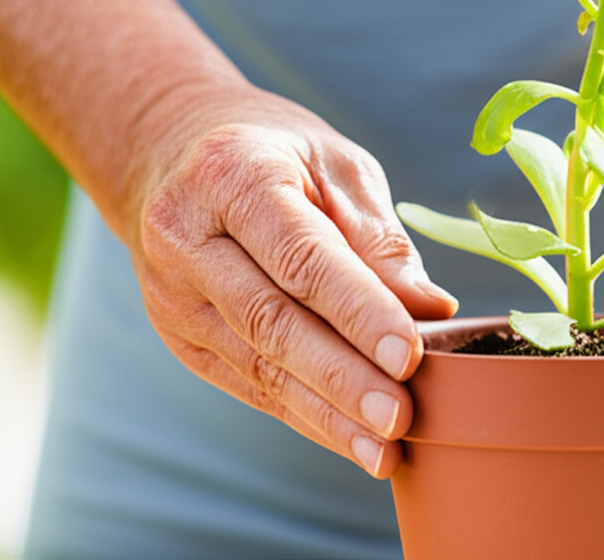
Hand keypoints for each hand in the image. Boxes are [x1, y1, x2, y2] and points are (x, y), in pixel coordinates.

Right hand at [130, 87, 456, 478]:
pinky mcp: (179, 334)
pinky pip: (247, 382)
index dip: (358, 312)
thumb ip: (378, 237)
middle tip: (400, 418)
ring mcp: (172, 293)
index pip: (301, 257)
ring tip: (384, 449)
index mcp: (231, 175)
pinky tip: (349, 439)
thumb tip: (431, 308)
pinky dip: (304, 415)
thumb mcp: (335, 166)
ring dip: (326, 414)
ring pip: (258, 364)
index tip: (410, 356)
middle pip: (273, 320)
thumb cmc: (274, 153)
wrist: (172, 155)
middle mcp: (186, 236)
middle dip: (343, 378)